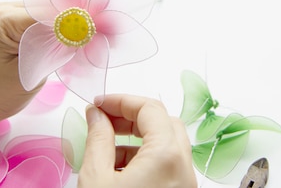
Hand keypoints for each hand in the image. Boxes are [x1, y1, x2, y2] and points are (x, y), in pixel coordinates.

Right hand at [79, 94, 196, 187]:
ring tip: (105, 147)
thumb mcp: (96, 178)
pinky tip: (118, 169)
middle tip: (103, 120)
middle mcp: (184, 169)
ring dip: (137, 139)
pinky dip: (145, 159)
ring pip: (167, 145)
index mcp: (167, 156)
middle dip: (131, 117)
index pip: (150, 108)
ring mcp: (185, 184)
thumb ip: (97, 140)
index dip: (120, 101)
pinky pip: (167, 167)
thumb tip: (96, 115)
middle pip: (164, 123)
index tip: (98, 105)